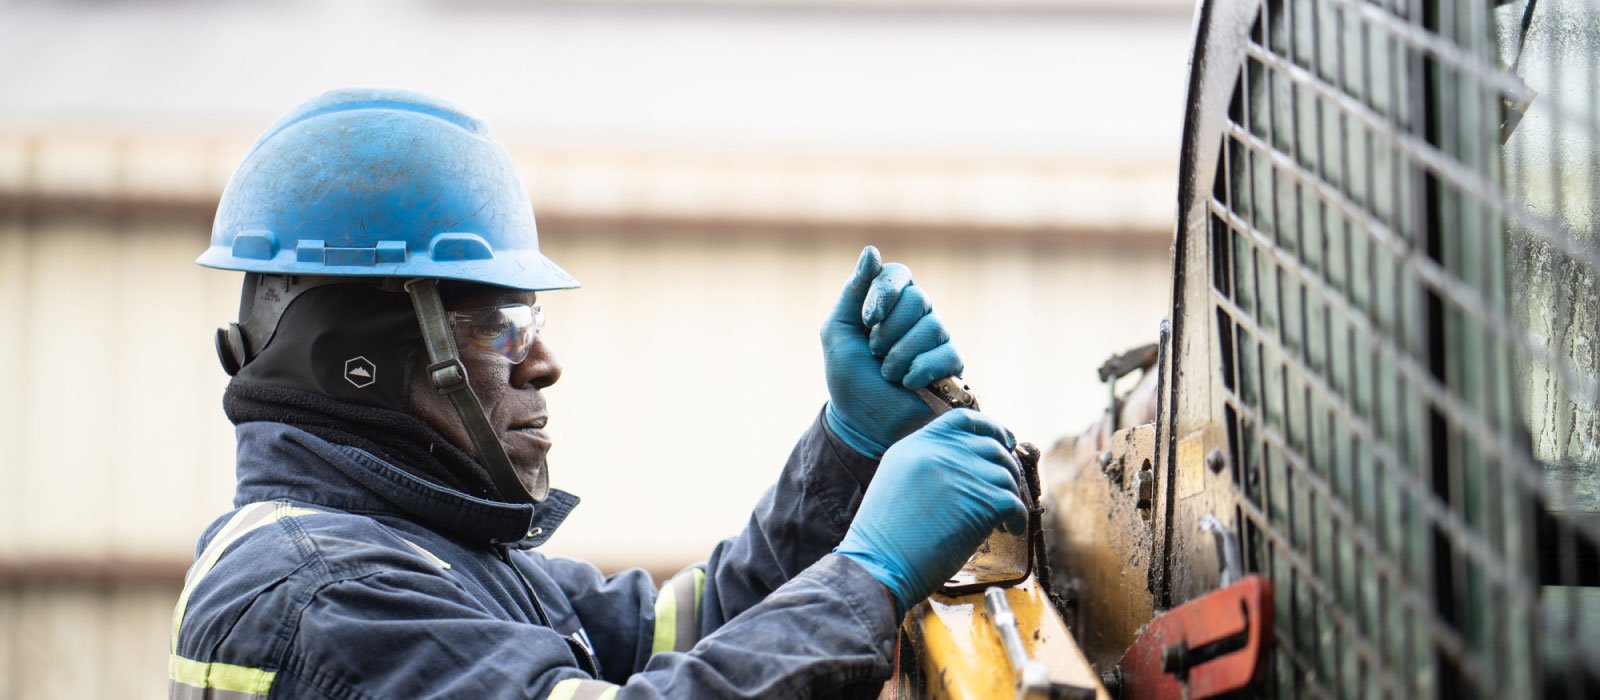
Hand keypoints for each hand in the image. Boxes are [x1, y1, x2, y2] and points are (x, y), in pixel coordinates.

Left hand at [822, 246, 963, 457]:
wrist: (864, 425)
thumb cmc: (849, 379)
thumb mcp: (838, 333)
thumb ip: (853, 293)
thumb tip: (872, 251)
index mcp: (888, 303)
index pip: (898, 274)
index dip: (884, 293)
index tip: (867, 321)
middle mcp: (916, 315)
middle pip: (918, 298)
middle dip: (889, 331)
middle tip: (875, 353)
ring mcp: (936, 339)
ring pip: (933, 326)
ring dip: (901, 355)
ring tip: (888, 373)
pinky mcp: (952, 365)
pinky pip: (948, 354)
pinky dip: (921, 370)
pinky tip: (907, 383)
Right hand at [833, 409, 1026, 616]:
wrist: (880, 564)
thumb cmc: (884, 537)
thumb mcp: (896, 480)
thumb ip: (926, 464)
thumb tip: (965, 468)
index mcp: (917, 444)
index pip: (963, 420)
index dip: (989, 427)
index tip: (1003, 441)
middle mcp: (941, 452)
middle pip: (991, 447)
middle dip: (1005, 468)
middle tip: (1005, 489)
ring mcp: (964, 474)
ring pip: (1006, 476)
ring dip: (1010, 497)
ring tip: (1004, 518)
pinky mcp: (983, 501)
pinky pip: (1015, 503)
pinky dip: (1018, 518)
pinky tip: (1010, 529)